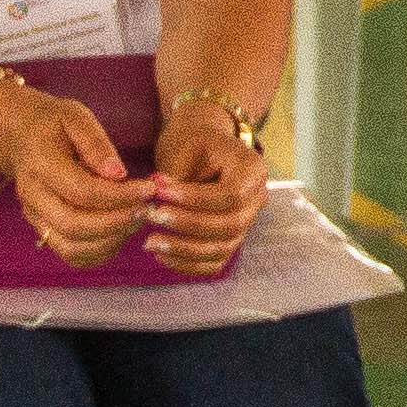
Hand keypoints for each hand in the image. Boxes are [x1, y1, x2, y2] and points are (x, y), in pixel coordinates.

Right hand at [0, 85, 159, 266]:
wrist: (23, 137)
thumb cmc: (56, 124)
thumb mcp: (76, 117)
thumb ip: (96, 144)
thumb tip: (118, 174)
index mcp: (39, 165)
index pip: (82, 191)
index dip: (120, 195)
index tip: (150, 189)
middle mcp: (32, 198)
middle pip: (74, 226)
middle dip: (118, 222)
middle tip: (148, 208)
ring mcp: (35, 218)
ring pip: (72, 248)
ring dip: (112, 240)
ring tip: (139, 218)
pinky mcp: (44, 230)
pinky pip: (73, 254)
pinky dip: (102, 251)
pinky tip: (123, 230)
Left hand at [141, 94, 271, 275]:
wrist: (201, 146)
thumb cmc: (191, 143)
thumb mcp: (184, 149)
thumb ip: (175, 180)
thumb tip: (156, 203)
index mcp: (252, 170)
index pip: (230, 195)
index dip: (194, 200)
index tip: (158, 193)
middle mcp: (257, 199)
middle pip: (230, 225)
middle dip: (187, 225)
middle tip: (150, 215)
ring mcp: (246, 222)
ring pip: (223, 248)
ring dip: (184, 249)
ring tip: (148, 242)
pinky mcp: (230, 238)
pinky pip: (215, 261)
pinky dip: (188, 264)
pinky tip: (161, 255)